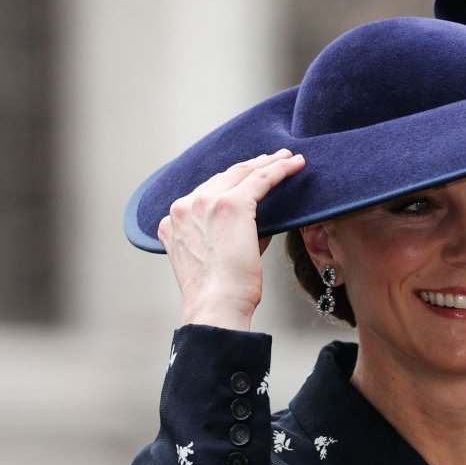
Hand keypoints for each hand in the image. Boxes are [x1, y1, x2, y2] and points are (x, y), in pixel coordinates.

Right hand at [157, 149, 305, 329]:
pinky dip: (279, 170)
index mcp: (172, 221)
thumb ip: (225, 232)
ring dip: (268, 163)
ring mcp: (205, 203)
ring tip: (287, 159)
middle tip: (272, 160)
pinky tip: (293, 165)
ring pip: (242, 173)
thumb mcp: (212, 256)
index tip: (248, 175)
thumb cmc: (219, 292)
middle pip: (222, 177)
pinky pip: (260, 179)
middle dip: (251, 166)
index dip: (230, 182)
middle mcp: (184, 207)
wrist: (216, 305)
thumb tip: (261, 218)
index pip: (205, 192)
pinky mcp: (231, 204)